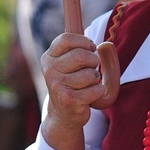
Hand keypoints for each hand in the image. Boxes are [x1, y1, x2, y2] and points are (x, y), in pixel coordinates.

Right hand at [40, 33, 105, 149]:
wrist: (64, 113)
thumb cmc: (73, 81)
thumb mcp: (69, 60)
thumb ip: (78, 43)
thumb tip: (100, 36)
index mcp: (49, 57)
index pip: (66, 39)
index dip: (84, 42)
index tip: (90, 48)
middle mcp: (49, 71)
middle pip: (81, 55)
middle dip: (94, 61)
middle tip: (91, 68)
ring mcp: (57, 86)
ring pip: (91, 74)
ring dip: (96, 78)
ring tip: (88, 84)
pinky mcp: (68, 100)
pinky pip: (96, 89)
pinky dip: (98, 91)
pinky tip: (89, 95)